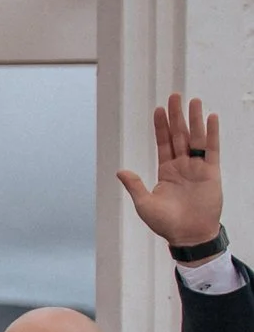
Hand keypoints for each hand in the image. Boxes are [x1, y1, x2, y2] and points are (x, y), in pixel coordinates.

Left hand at [118, 94, 223, 248]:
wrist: (188, 235)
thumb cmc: (165, 223)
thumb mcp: (144, 203)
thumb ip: (135, 185)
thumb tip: (120, 171)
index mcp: (166, 170)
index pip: (163, 143)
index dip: (161, 126)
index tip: (159, 109)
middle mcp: (182, 165)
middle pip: (179, 135)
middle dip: (176, 116)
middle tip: (174, 96)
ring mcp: (197, 167)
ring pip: (196, 138)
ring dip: (194, 120)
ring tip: (194, 101)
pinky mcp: (211, 172)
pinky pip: (212, 150)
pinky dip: (211, 134)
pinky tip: (211, 118)